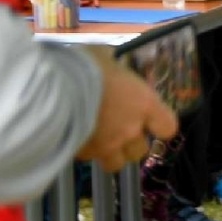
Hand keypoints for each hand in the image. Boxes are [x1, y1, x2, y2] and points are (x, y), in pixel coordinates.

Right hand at [75, 48, 180, 171]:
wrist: (52, 88)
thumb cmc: (84, 66)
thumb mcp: (103, 56)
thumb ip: (110, 63)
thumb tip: (106, 58)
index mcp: (144, 104)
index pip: (168, 127)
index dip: (160, 126)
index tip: (152, 121)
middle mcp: (130, 129)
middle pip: (140, 151)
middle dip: (131, 143)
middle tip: (118, 130)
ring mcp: (107, 145)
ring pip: (115, 164)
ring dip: (110, 154)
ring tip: (98, 140)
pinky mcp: (83, 154)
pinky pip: (88, 158)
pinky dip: (84, 151)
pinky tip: (75, 137)